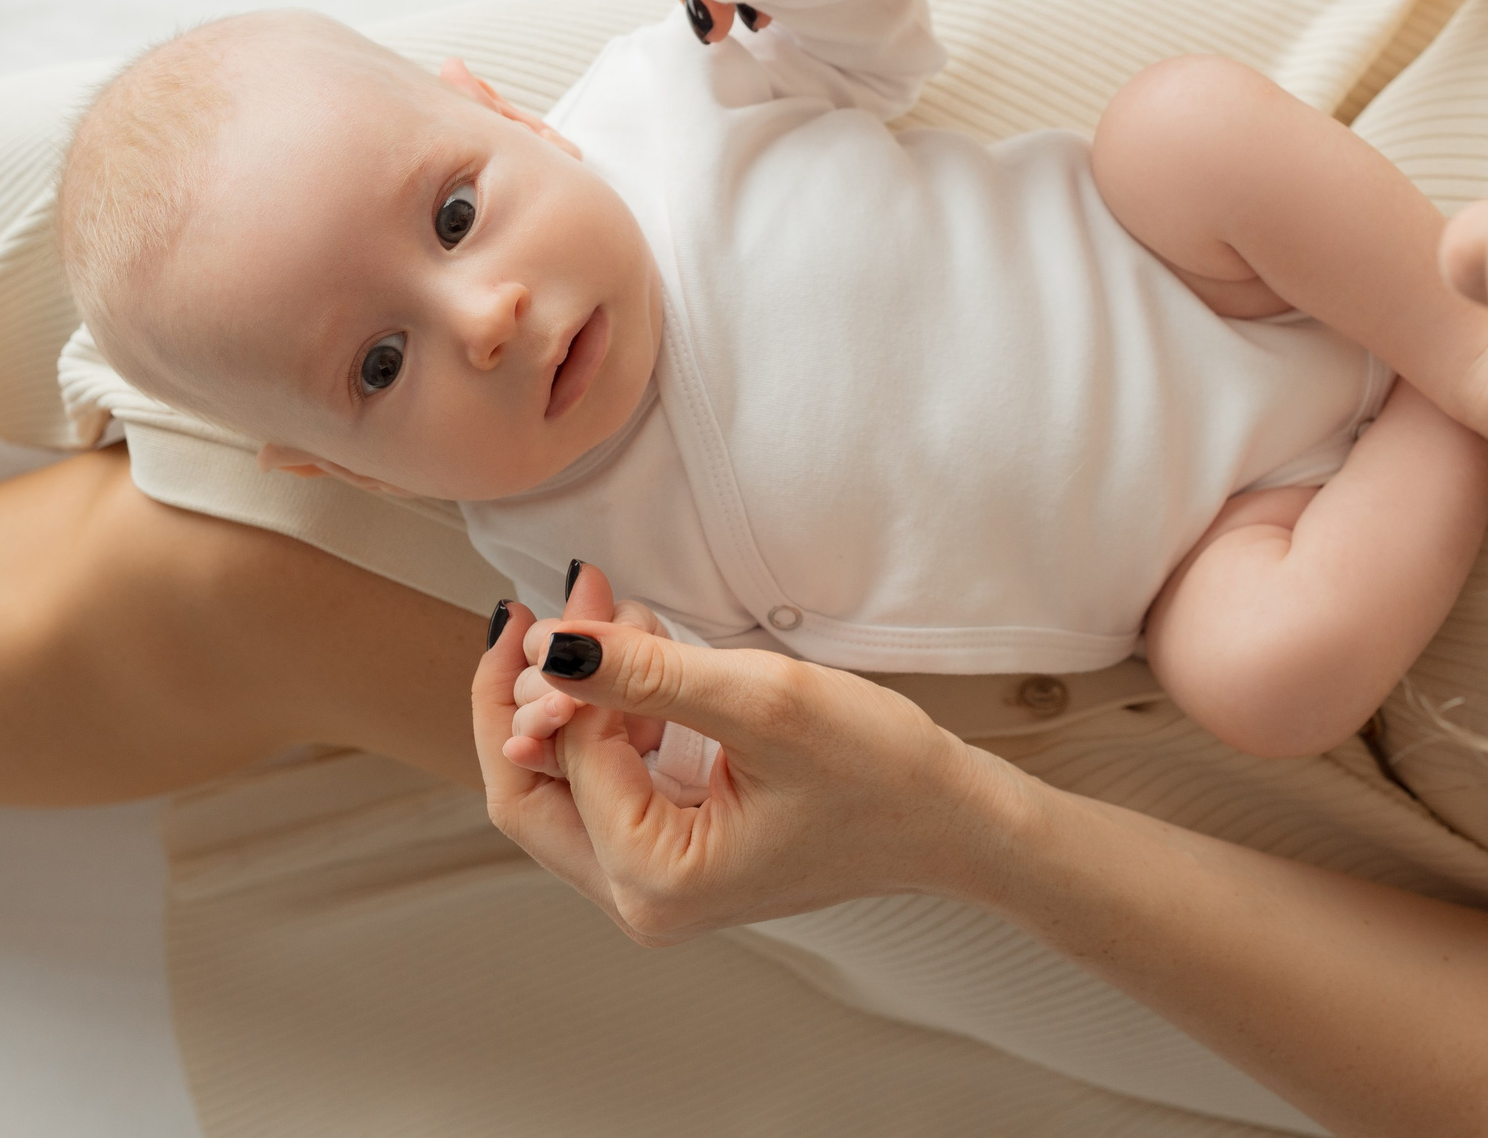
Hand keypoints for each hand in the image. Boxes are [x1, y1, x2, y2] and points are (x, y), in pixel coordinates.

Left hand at [471, 572, 1020, 944]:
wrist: (954, 820)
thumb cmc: (879, 770)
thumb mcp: (762, 701)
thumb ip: (645, 673)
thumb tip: (547, 646)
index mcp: (654, 881)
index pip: (559, 758)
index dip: (560, 668)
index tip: (583, 586)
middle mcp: (642, 900)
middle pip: (533, 787)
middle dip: (534, 688)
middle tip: (556, 601)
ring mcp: (659, 884)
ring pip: (571, 780)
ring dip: (583, 694)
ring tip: (627, 616)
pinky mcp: (680, 855)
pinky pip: (616, 781)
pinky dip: (620, 715)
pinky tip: (649, 658)